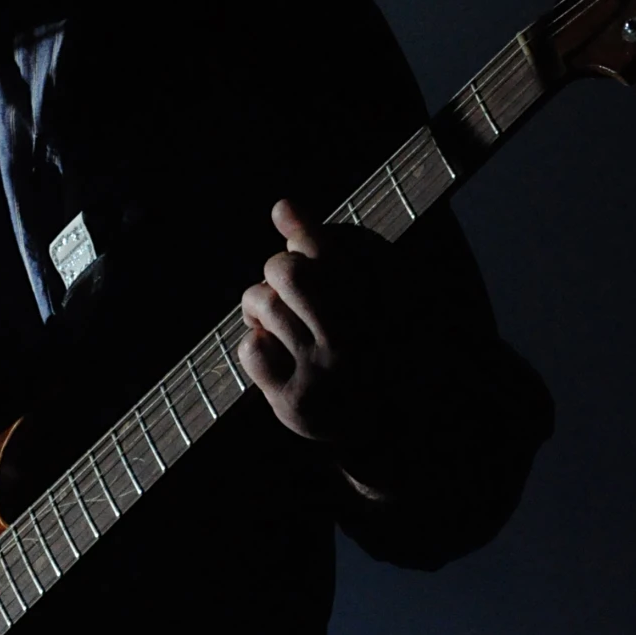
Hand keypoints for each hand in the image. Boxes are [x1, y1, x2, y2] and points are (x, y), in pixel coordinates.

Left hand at [238, 200, 397, 468]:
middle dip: (277, 268)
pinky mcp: (297, 404)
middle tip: (285, 283)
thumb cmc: (365, 340)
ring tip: (274, 317)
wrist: (384, 426)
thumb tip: (282, 208)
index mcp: (383, 301)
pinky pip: (251, 349)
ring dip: (259, 305)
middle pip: (287, 271)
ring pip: (264, 304)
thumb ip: (324, 246)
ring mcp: (327, 374)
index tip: (286, 215)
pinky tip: (275, 352)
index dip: (302, 231)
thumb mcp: (360, 289)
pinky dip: (256, 344)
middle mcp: (359, 338)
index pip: (328, 249)